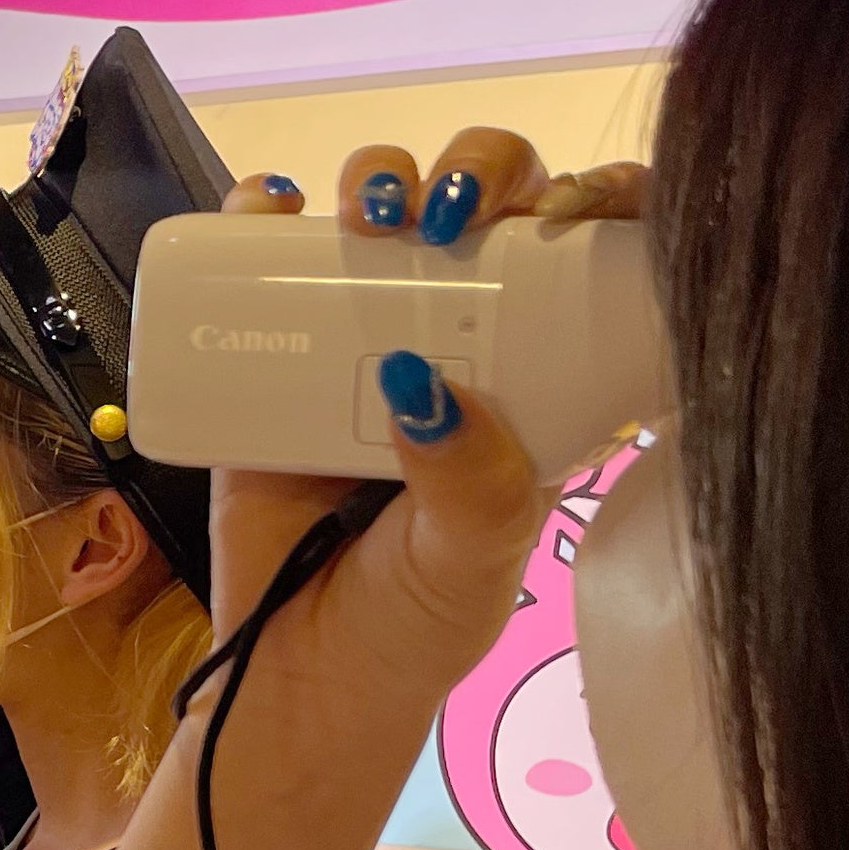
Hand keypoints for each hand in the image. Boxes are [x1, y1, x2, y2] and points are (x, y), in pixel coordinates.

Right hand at [201, 131, 645, 707]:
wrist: (295, 675)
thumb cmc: (411, 624)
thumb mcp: (473, 556)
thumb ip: (470, 479)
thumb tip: (417, 379)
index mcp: (533, 380)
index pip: (580, 261)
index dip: (588, 201)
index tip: (568, 208)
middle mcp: (453, 341)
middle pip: (480, 210)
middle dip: (474, 173)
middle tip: (446, 216)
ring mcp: (356, 340)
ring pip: (377, 213)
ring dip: (376, 174)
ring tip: (366, 213)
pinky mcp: (267, 353)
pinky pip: (262, 259)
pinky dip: (260, 208)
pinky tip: (267, 202)